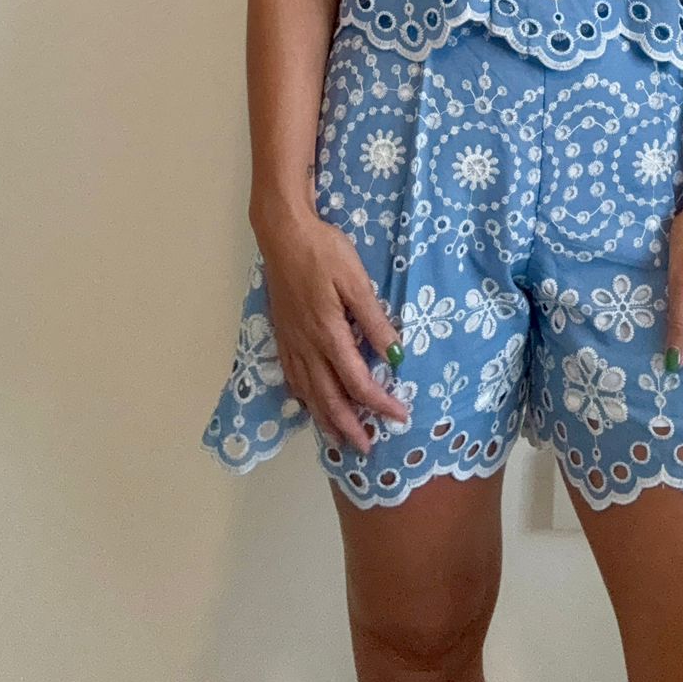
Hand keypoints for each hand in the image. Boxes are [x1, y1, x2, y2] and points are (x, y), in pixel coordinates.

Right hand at [251, 202, 409, 453]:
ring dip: (326, 420)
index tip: (399, 416)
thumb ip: (374, 319)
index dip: (380, 403)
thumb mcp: (356, 281)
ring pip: (308, 393)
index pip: (358, 382)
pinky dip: (304, 398)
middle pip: (329, 398)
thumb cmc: (324, 252)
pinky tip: (310, 403)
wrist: (283, 233)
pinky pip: (292, 377)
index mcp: (329, 334)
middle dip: (350, 427)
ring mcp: (291, 342)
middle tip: (367, 448)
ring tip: (340, 439)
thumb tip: (395, 354)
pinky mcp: (282, 333)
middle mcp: (307, 346)